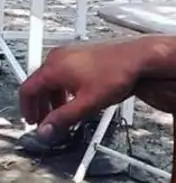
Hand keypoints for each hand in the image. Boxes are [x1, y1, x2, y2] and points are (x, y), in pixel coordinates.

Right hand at [18, 39, 147, 138]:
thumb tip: (46, 130)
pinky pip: (65, 71)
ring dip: (54, 97)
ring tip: (63, 112)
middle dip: (42, 105)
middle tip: (47, 120)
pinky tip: (77, 97)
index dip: (28, 109)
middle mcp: (60, 56)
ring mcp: (72, 52)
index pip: (27, 90)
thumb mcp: (88, 104)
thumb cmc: (118, 73)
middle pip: (39, 83)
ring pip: (53, 78)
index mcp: (54, 67)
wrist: (140, 56)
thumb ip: (64, 119)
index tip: (32, 120)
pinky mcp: (84, 52)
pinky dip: (65, 87)